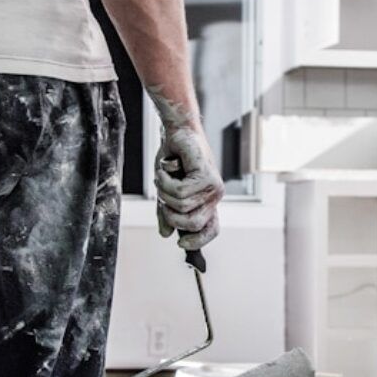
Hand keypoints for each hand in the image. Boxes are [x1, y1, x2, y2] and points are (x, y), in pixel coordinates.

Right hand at [154, 126, 223, 249]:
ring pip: (182, 206)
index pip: (211, 230)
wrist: (177, 132)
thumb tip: (166, 235)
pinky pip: (180, 191)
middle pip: (193, 223)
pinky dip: (165, 181)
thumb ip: (167, 213)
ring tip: (164, 176)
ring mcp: (213, 186)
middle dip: (171, 215)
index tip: (180, 244)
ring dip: (164, 192)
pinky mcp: (206, 175)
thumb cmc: (173, 160)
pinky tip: (166, 168)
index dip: (198, 241)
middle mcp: (214, 196)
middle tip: (162, 199)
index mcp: (207, 202)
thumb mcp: (167, 191)